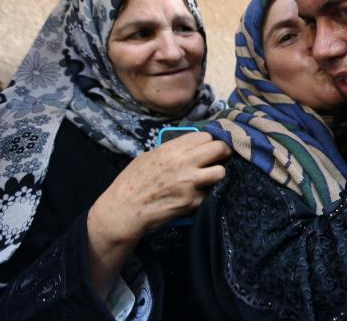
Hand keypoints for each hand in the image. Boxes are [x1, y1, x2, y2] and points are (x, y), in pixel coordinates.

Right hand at [89, 131, 229, 243]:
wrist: (123, 210)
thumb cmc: (132, 182)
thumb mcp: (148, 156)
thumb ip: (171, 149)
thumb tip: (189, 146)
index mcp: (172, 149)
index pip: (205, 136)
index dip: (211, 140)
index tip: (211, 145)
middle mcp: (184, 163)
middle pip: (220, 149)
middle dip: (223, 152)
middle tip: (221, 157)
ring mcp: (190, 183)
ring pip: (221, 172)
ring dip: (217, 174)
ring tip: (209, 178)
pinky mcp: (192, 202)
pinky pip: (210, 194)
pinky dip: (206, 195)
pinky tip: (196, 195)